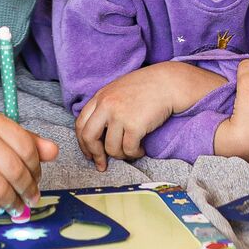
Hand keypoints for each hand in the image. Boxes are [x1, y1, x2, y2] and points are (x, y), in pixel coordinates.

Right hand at [0, 112, 58, 213]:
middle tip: (32, 197)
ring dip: (15, 202)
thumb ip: (29, 142)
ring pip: (1, 189)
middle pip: (14, 169)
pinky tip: (1, 205)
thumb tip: (54, 152)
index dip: (36, 166)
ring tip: (18, 205)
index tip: (37, 177)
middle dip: (28, 188)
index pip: (25, 146)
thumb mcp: (0, 134)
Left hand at [75, 62, 227, 170]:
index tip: (90, 154)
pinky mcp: (134, 125)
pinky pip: (129, 150)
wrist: (167, 83)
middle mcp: (106, 105)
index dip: (83, 143)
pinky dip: (135, 154)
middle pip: (89, 137)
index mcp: (100, 97)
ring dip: (122, 155)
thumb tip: (98, 133)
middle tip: (102, 165)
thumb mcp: (118, 91)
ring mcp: (119, 115)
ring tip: (132, 150)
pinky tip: (141, 149)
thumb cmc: (145, 87)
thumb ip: (105, 107)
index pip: (80, 123)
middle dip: (95, 155)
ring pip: (111, 148)